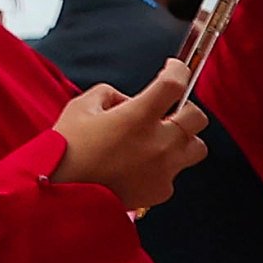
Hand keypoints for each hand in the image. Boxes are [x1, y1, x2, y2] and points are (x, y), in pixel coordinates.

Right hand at [50, 56, 207, 210]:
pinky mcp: (162, 190)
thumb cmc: (68, 149)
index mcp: (137, 117)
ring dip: (183, 139)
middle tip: (168, 110)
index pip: (174, 85)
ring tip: (160, 140)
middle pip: (198, 118)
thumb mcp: (80, 108)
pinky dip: (163, 165)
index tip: (175, 68)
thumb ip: (110, 95)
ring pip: (196, 147)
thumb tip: (128, 102)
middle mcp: (158, 142)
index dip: (179, 70)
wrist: (64, 194)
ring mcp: (164, 169)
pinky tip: (139, 166)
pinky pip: (174, 171)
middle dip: (186, 109)